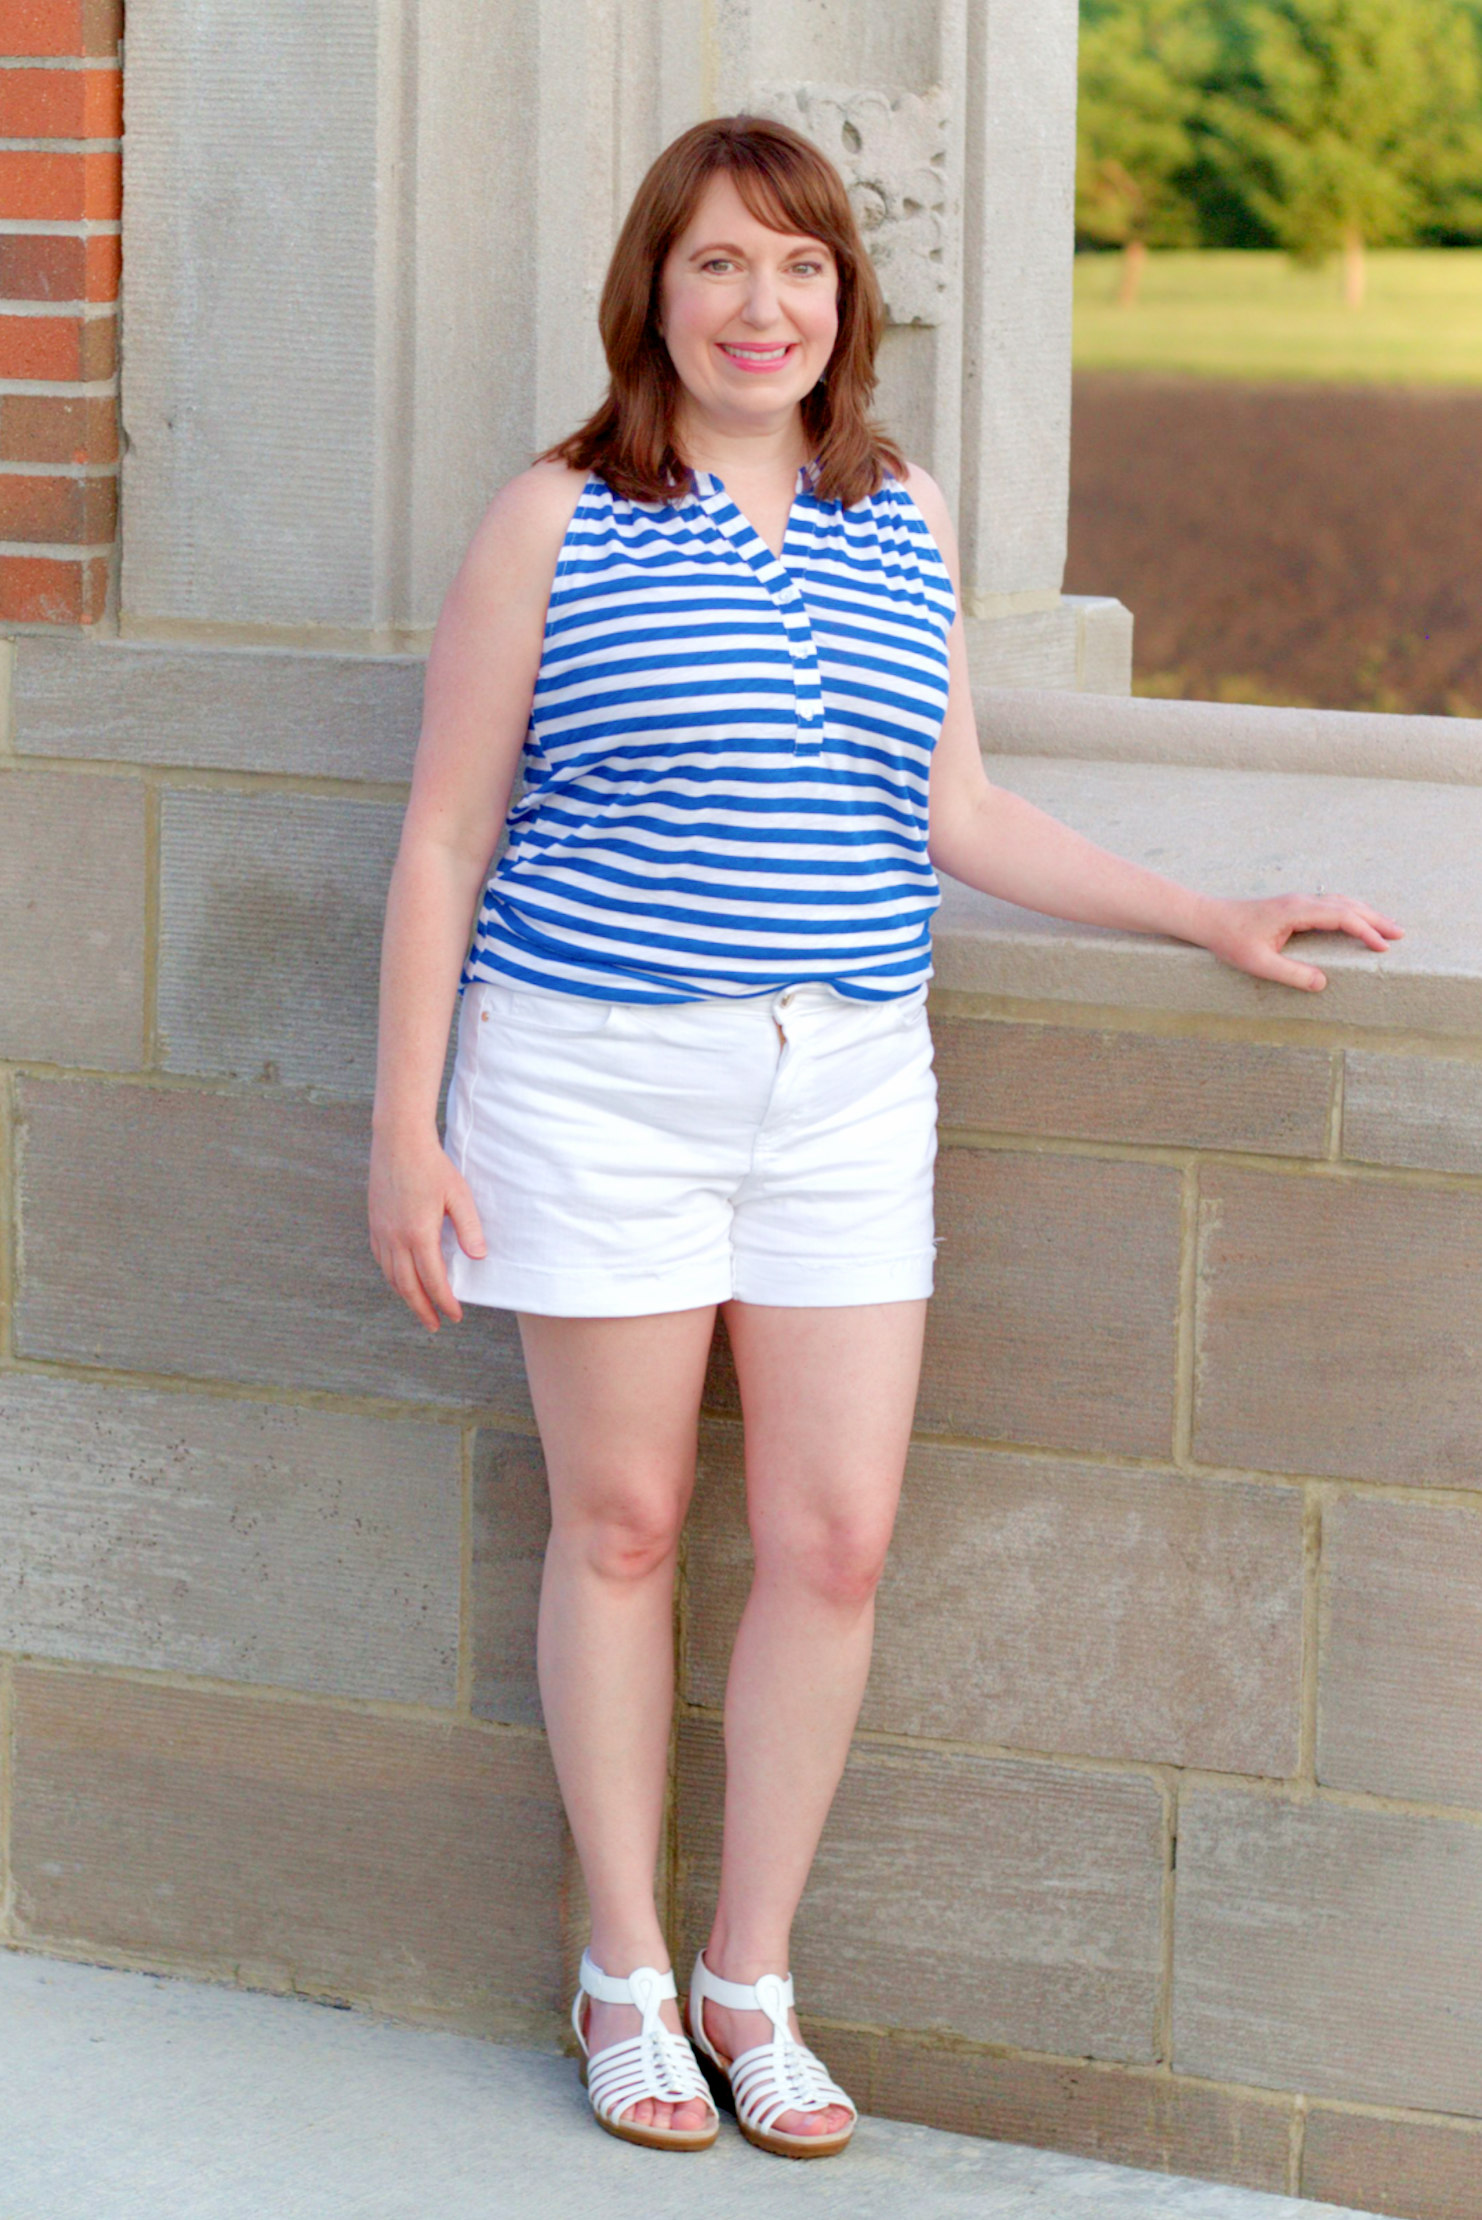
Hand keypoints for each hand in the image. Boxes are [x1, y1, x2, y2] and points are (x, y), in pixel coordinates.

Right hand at [368, 1126, 485, 1332]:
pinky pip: (380, 1259)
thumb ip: (469, 1228)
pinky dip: (391, 1276)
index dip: (444, 1302)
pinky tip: (401, 1278)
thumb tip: (478, 1258)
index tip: (455, 1315)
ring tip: (420, 1307)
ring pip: (391, 1275)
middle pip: (407, 1286)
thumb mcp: (459, 1195)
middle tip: (435, 1325)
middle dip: (422, 1309)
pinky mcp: (374, 1223)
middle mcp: (395, 1238)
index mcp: (418, 1234)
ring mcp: (381, 1231)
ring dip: (406, 1295)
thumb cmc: (433, 1166)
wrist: (398, 1141)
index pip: (432, 1280)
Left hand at [1197, 891, 1403, 991]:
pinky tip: (1357, 921)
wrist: (1209, 919)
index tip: (1383, 947)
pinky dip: (1351, 912)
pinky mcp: (1294, 906)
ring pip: (1341, 902)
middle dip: (1375, 919)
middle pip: (1348, 905)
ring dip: (1366, 914)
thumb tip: (1323, 983)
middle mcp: (1301, 901)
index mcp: (1296, 912)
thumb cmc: (1230, 941)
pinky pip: (1330, 905)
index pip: (1341, 917)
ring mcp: (1298, 901)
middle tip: (1400, 934)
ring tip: (1386, 928)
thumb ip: (1291, 974)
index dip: (1365, 931)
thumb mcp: (1259, 963)